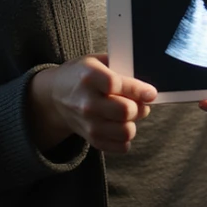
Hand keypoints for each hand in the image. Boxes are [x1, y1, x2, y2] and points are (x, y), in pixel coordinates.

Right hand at [29, 55, 156, 153]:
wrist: (55, 95)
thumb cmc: (82, 74)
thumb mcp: (97, 61)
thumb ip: (121, 66)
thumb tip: (146, 80)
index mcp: (90, 77)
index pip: (116, 85)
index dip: (137, 89)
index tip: (151, 93)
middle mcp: (87, 102)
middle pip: (125, 111)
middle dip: (140, 106)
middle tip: (141, 102)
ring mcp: (88, 123)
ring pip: (125, 131)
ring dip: (134, 122)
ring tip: (131, 114)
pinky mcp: (91, 138)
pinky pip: (119, 146)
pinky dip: (127, 139)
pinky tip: (123, 126)